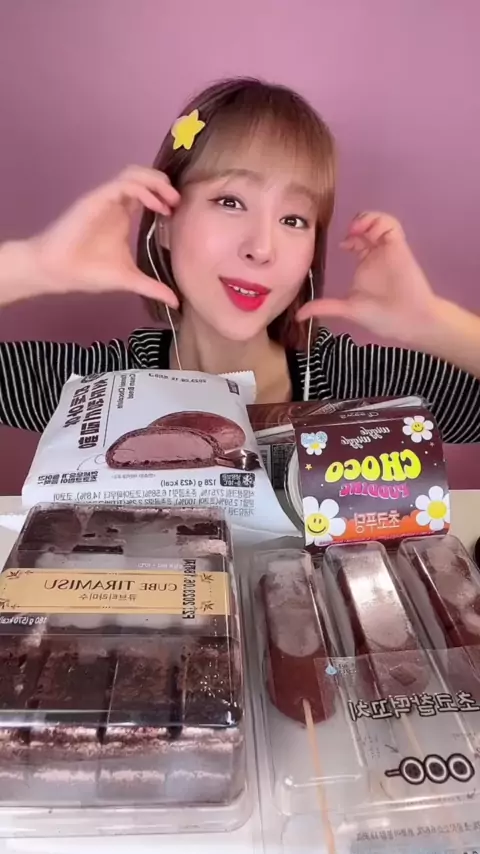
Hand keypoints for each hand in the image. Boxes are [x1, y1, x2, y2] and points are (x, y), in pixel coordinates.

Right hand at [2, 166, 179, 306]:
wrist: (58, 272)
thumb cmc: (89, 272)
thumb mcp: (130, 279)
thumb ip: (153, 287)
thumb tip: (176, 302)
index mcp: (123, 214)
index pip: (148, 192)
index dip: (166, 196)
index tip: (178, 213)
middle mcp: (116, 203)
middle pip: (144, 176)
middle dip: (164, 184)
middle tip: (178, 201)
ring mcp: (106, 199)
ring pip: (134, 174)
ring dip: (156, 181)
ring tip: (170, 199)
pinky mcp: (97, 199)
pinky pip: (123, 185)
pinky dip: (143, 190)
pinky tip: (155, 205)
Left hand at [297, 212, 438, 345]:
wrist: (408, 321)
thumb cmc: (383, 317)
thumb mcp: (348, 310)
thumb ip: (324, 307)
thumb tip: (298, 316)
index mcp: (366, 266)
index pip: (356, 241)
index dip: (348, 237)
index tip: (341, 245)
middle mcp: (376, 255)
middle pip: (367, 227)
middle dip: (356, 224)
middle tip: (348, 234)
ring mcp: (388, 250)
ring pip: (379, 221)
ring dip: (366, 219)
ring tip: (357, 230)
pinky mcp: (399, 247)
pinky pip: (391, 225)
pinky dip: (379, 221)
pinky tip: (367, 232)